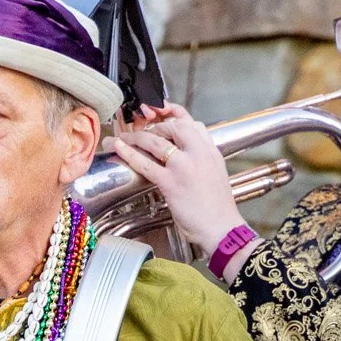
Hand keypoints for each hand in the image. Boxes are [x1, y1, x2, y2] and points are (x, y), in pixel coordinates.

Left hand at [110, 104, 244, 266]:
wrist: (222, 229)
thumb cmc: (218, 209)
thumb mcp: (215, 174)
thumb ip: (202, 159)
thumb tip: (186, 154)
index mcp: (210, 150)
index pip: (191, 121)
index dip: (173, 113)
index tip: (160, 111)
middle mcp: (198, 152)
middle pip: (172, 125)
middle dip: (153, 125)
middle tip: (140, 131)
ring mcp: (184, 166)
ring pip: (155, 140)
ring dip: (135, 137)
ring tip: (122, 138)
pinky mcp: (171, 182)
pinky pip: (145, 163)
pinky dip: (129, 154)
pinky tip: (118, 148)